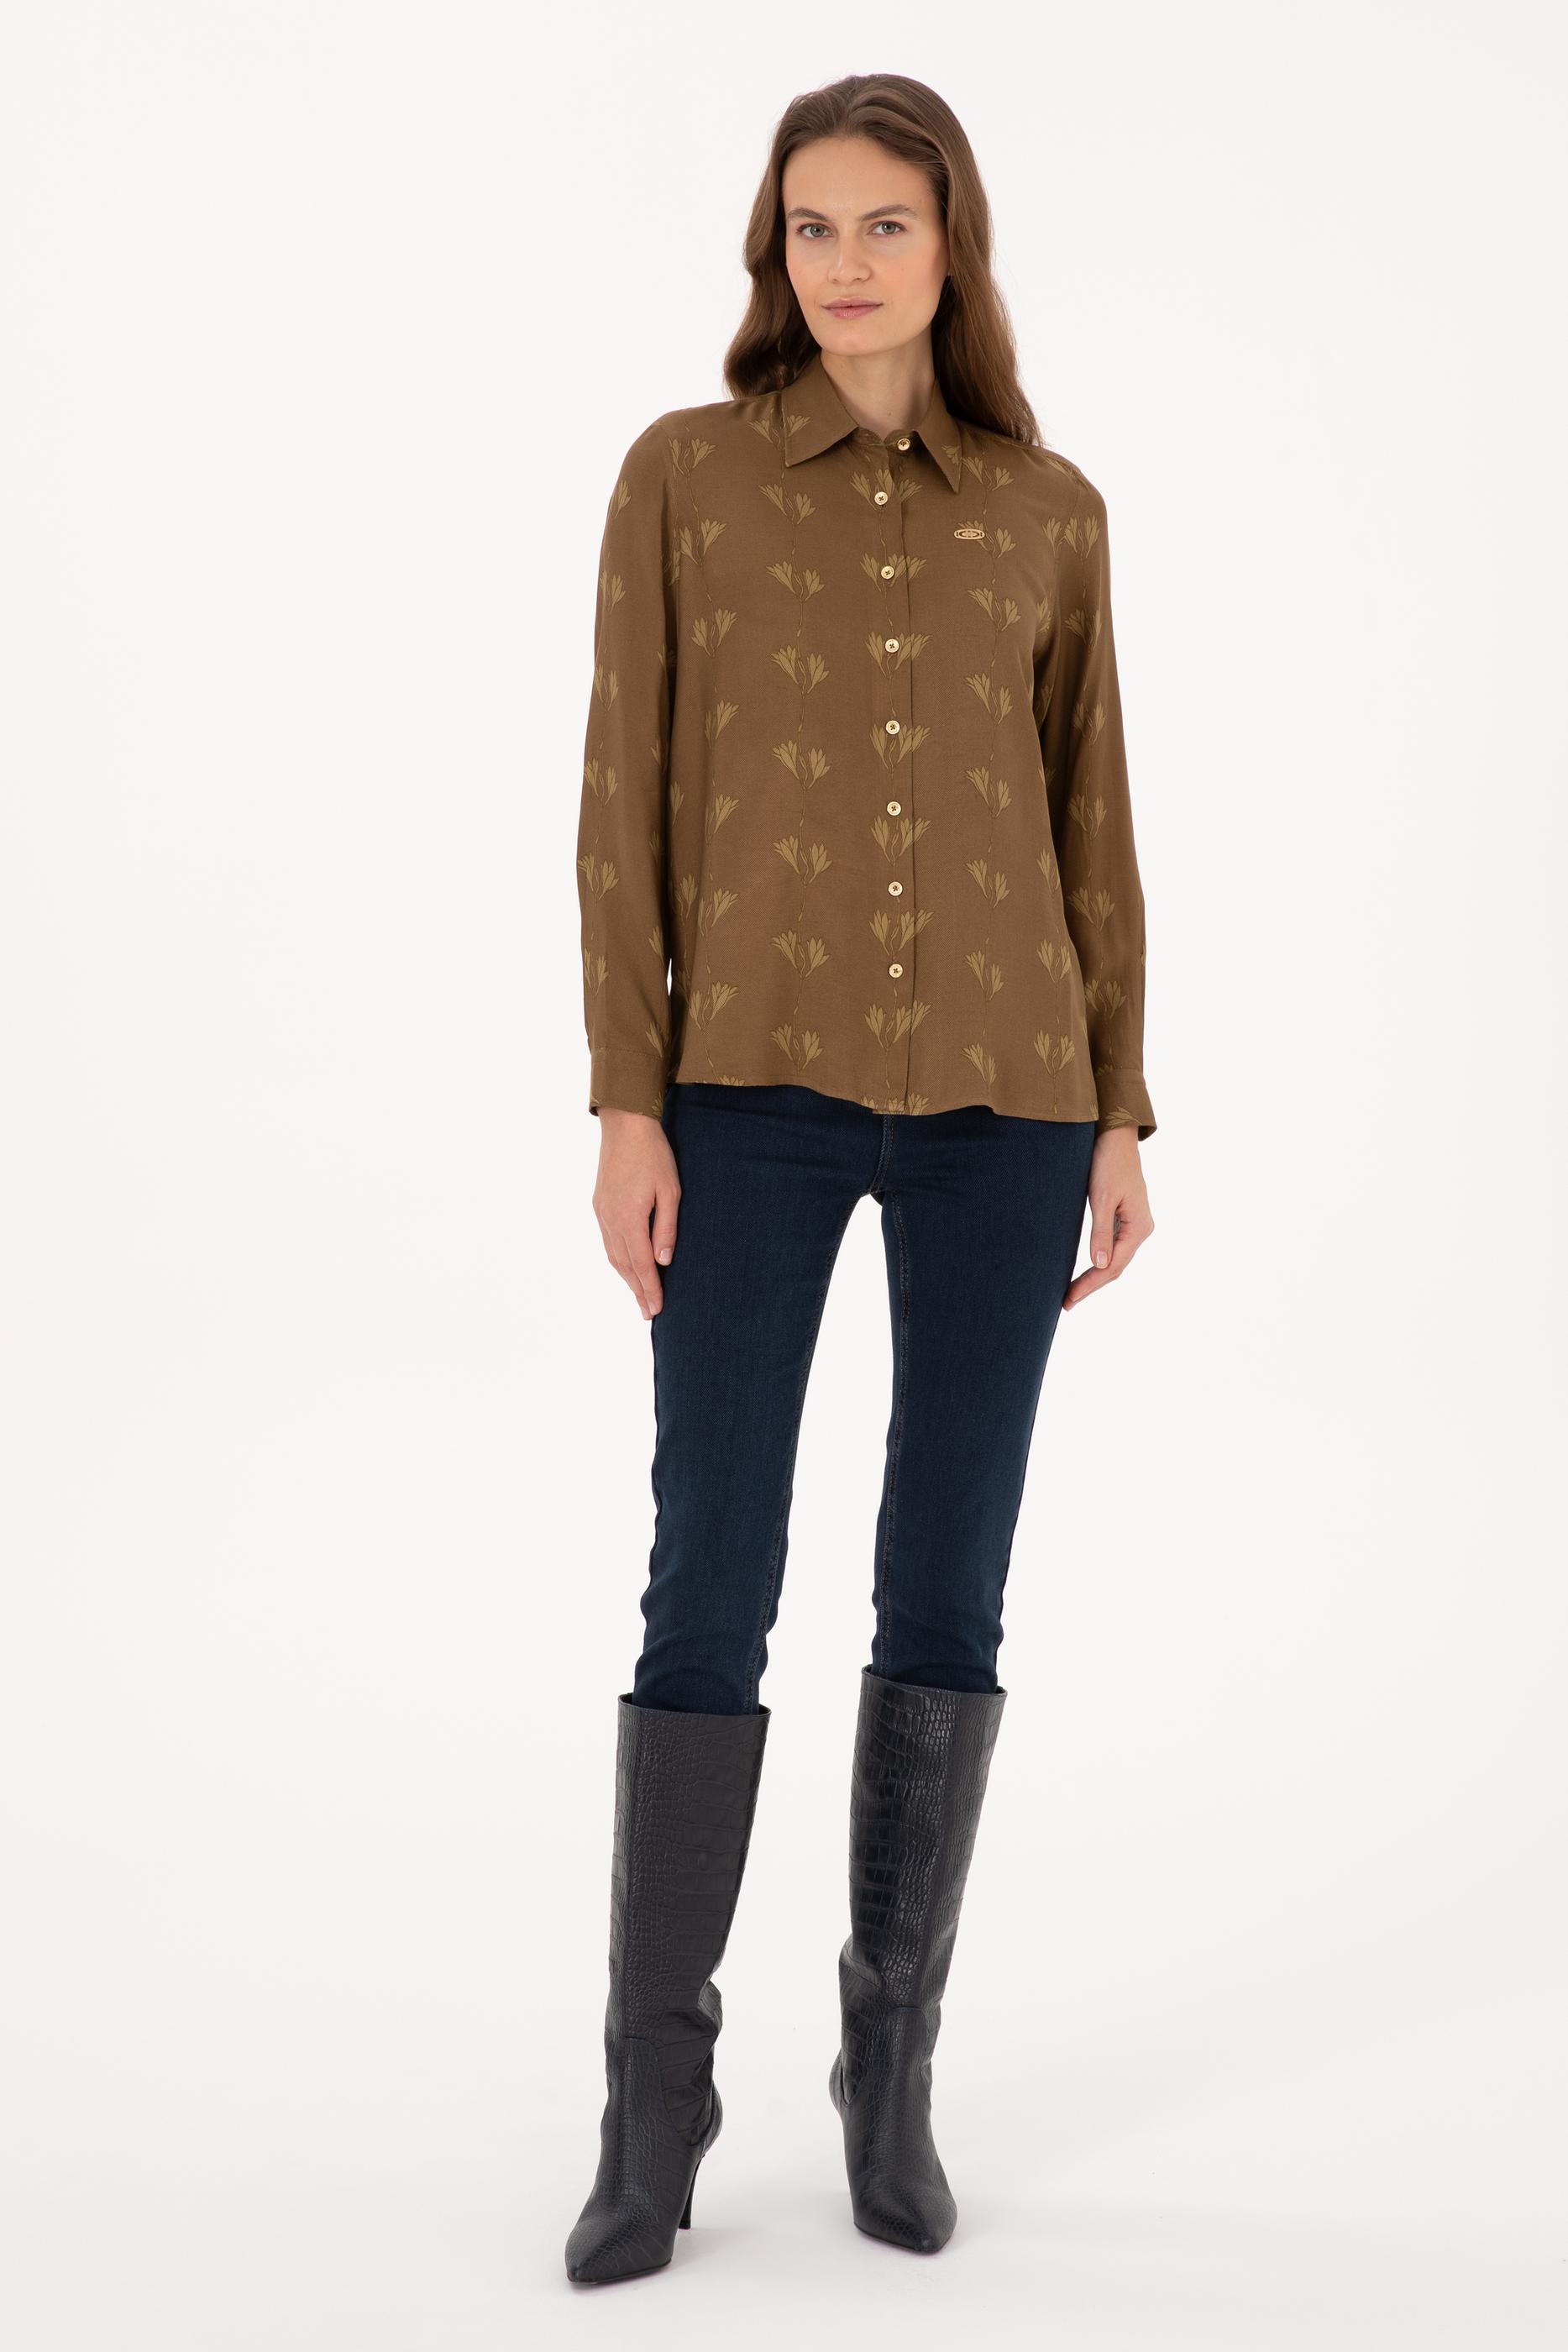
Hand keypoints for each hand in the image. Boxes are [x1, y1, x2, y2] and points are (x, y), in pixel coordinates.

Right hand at [592, 1107, 681, 1319]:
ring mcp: (602, 1213)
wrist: (625, 1126)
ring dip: (627, 1278)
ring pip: (613, 1255)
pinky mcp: (599, 1205)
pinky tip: (626, 1266)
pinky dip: (618, 1259)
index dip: (650, 1288)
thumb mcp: (671, 1191)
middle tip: (648, 1313)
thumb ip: (667, 1228)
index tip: (657, 1309)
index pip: (642, 1264)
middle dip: (638, 1291)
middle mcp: (611, 1220)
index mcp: (629, 1218)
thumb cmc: (654, 1155)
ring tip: (639, 1295)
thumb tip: (663, 1261)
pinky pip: (608, 1241)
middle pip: (625, 1265)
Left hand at [1063, 1127, 1152, 1310]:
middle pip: (1115, 1266)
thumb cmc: (1107, 1163)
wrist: (1114, 1136)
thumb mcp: (1102, 1198)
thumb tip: (1099, 1265)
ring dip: (1094, 1276)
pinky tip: (1085, 1269)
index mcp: (1139, 1227)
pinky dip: (1098, 1260)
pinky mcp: (1124, 1216)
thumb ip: (1101, 1233)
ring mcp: (1134, 1223)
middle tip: (1066, 1302)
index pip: (1113, 1266)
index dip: (1090, 1285)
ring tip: (1072, 1293)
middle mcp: (1140, 1228)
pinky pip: (1112, 1246)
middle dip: (1091, 1285)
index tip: (1069, 1299)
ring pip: (1114, 1258)